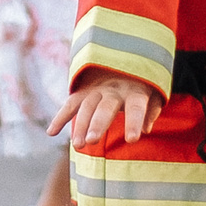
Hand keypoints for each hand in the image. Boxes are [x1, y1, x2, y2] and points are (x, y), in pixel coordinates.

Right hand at [49, 77, 163, 148]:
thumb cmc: (142, 86)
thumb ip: (152, 111)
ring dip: (80, 126)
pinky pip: (70, 104)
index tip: (132, 140)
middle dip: (98, 124)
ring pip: (86, 107)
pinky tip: (51, 132)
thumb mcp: (154, 94)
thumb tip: (146, 129)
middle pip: (105, 108)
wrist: (123, 60)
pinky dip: (60, 118)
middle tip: (91, 142)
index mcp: (135, 91)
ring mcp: (96, 90)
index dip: (133, 122)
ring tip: (78, 146)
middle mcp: (114, 90)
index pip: (135, 108)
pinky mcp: (83, 91)